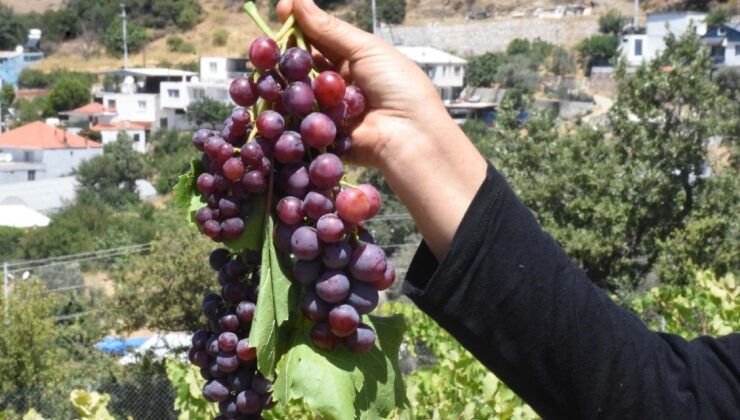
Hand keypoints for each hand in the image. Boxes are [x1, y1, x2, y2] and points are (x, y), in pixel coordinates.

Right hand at [276, 0, 452, 169]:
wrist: (410, 136)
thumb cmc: (399, 87)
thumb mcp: (367, 49)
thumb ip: (329, 29)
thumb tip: (299, 0)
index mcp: (352, 59)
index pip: (318, 37)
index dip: (299, 23)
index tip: (282, 9)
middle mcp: (338, 83)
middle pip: (304, 63)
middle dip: (287, 52)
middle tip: (268, 43)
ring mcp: (328, 109)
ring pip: (297, 91)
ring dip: (285, 79)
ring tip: (270, 69)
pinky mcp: (322, 134)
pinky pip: (299, 119)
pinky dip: (288, 110)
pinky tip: (274, 97)